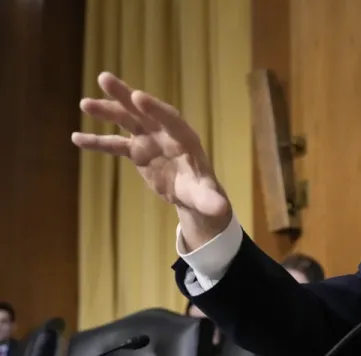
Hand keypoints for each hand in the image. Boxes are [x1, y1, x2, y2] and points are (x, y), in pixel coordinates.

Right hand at [73, 72, 230, 248]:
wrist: (192, 194)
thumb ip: (211, 201)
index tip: (137, 96)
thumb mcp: (207, 197)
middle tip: (105, 78)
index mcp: (185, 139)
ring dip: (107, 111)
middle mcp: (165, 133)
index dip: (154, 109)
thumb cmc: (203, 191)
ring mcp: (149, 139)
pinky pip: (115, 144)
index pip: (170, 119)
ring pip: (127, 121)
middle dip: (126, 96)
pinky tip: (76, 138)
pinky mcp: (137, 151)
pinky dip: (97, 142)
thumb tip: (222, 209)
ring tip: (85, 103)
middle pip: (144, 111)